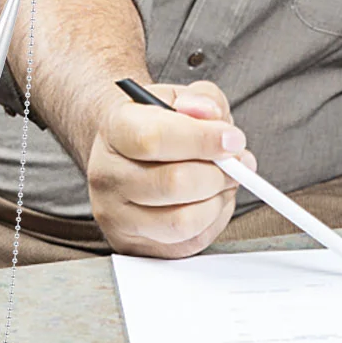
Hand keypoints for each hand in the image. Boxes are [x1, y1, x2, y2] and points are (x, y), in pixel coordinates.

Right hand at [86, 81, 258, 258]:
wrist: (126, 150)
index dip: (202, 140)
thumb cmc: (157, 123)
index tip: (233, 139)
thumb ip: (203, 100)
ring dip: (217, 201)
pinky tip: (208, 201)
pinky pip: (187, 242)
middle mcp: (106, 174)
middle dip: (218, 173)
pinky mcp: (132, 244)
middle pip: (173, 183)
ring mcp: (114, 214)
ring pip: (182, 221)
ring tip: (222, 182)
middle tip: (235, 162)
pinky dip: (210, 222)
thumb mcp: (181, 98)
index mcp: (114, 129)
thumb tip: (213, 117)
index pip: (154, 138)